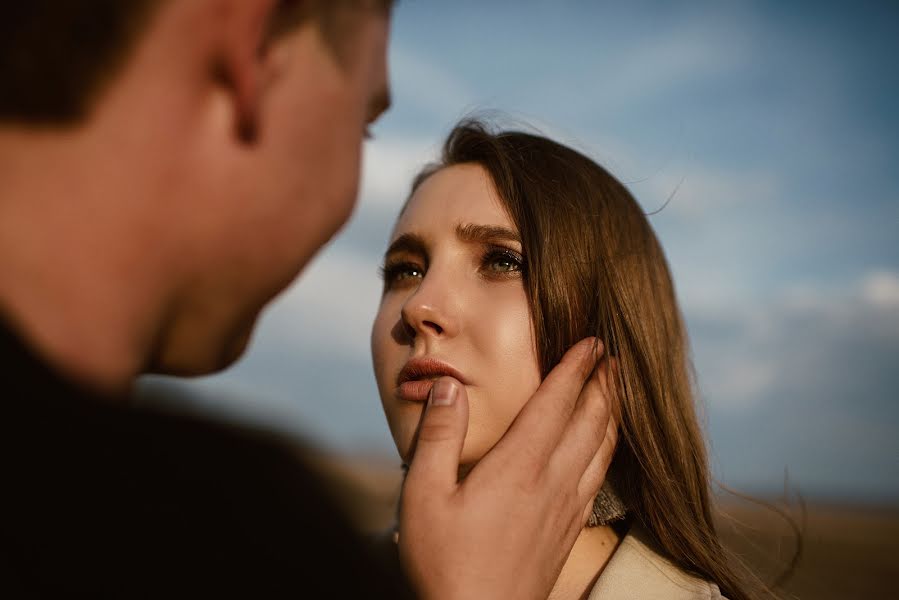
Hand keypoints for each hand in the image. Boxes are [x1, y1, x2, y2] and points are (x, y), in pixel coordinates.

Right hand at [398, 337, 617, 599]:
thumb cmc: (444, 563)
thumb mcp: (423, 495)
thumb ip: (438, 436)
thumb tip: (448, 386)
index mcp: (518, 467)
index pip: (556, 403)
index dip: (576, 368)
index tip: (592, 341)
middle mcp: (551, 483)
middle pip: (591, 421)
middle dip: (605, 384)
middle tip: (615, 356)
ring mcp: (565, 509)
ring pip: (602, 449)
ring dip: (613, 414)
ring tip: (619, 391)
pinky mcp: (567, 532)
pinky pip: (599, 478)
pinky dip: (609, 450)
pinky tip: (605, 450)